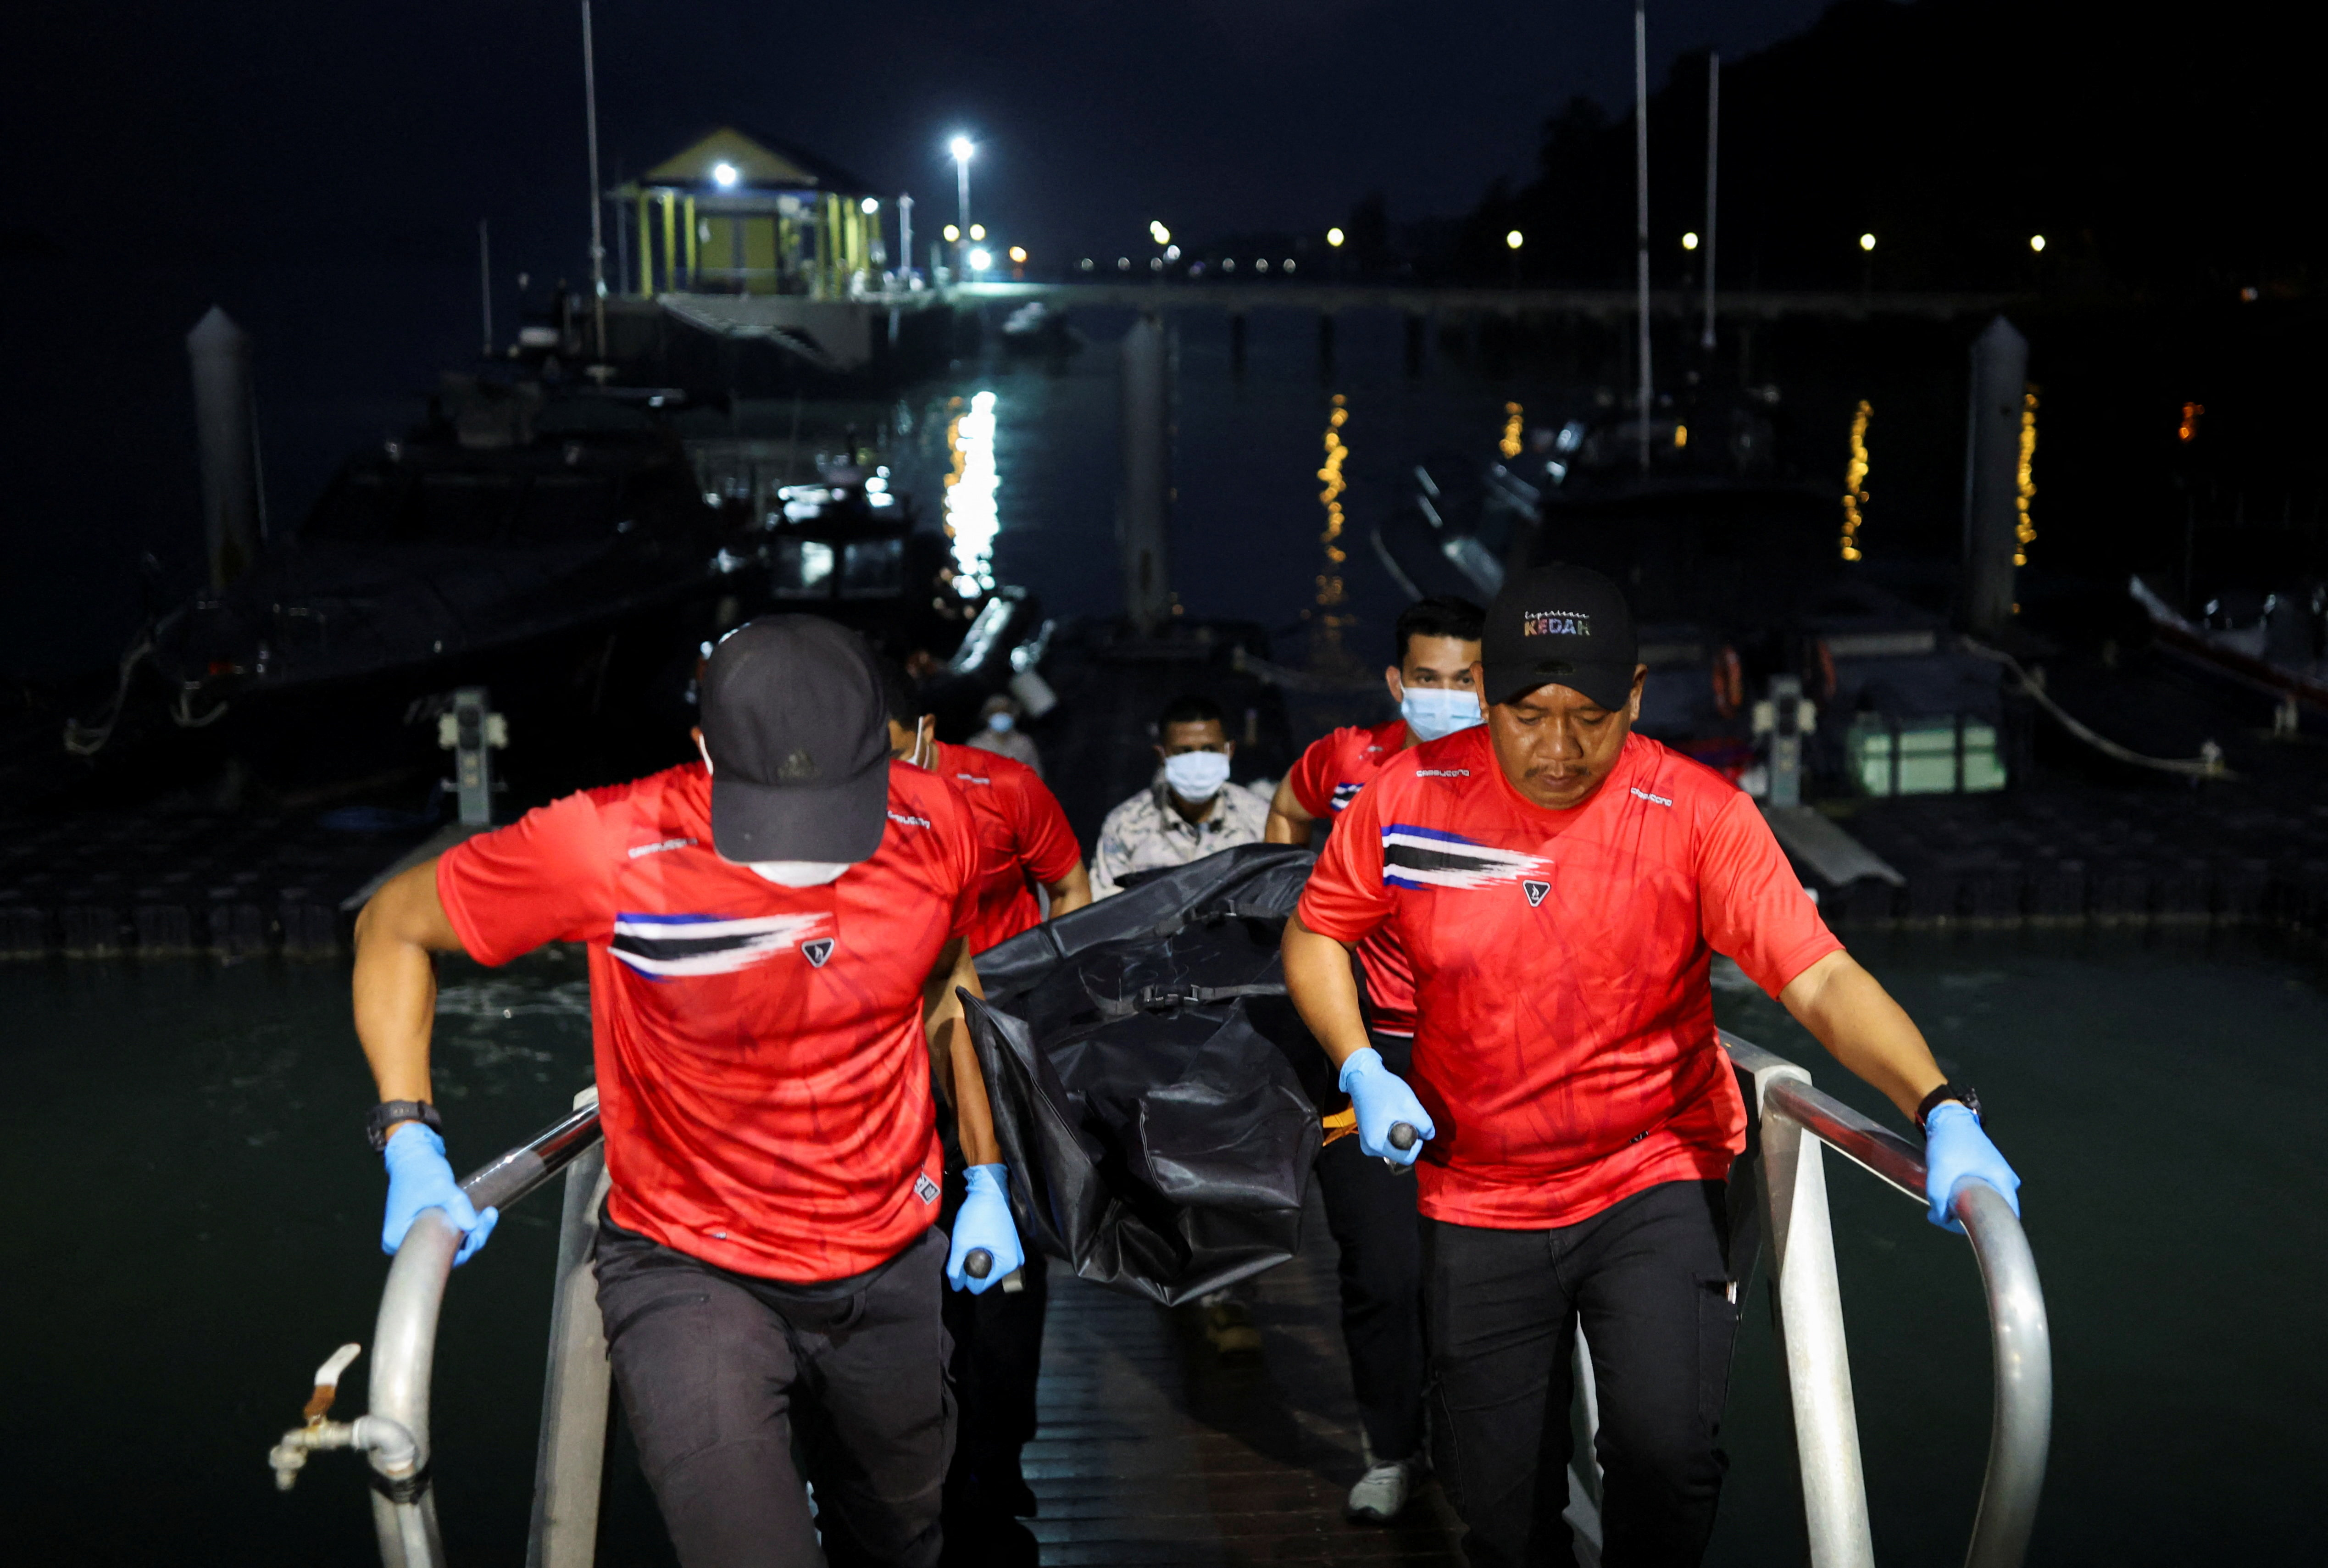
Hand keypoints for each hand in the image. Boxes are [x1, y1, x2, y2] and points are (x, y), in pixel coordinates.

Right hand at [381, 1122, 497, 1265]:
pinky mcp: (424, 1229)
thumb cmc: (421, 1170)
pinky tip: (483, 1215)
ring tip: (489, 1213)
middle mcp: (402, 1243)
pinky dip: (464, 1227)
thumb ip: (456, 1205)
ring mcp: (413, 1236)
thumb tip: (472, 1227)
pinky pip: (447, 1235)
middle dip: (470, 1240)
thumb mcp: (440, 1186)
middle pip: (442, 1254)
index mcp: (396, 1239)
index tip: (476, 1233)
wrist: (413, 1155)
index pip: (432, 1257)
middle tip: (489, 1216)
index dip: (459, 1251)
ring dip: (471, 1232)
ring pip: (448, 1245)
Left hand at [945, 1164, 1024, 1293]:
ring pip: (987, 1266)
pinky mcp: (1009, 1245)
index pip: (980, 1285)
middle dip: (971, 1266)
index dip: (966, 1274)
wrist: (989, 1190)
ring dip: (976, 1258)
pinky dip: (982, 1252)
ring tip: (971, 1241)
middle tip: (966, 1246)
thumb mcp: (962, 1242)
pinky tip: (977, 1238)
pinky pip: (992, 1257)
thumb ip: (956, 1267)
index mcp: (1008, 1264)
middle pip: (985, 1276)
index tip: (962, 1255)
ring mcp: (1014, 1253)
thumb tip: (955, 1287)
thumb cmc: (978, 1215)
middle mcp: (1015, 1262)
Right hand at [1339, 1047, 1434, 1164]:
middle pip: (1400, 1153)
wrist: (1364, 1077)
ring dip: (1401, 1135)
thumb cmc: (1386, 1090)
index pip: (1407, 1158)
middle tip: (1406, 1117)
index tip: (1415, 1125)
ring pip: (1394, 1148)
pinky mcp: (1366, 1138)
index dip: (1416, 1144)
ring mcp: (1366, 1144)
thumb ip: (1424, 1124)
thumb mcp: (1411, 1105)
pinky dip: (1393, 1133)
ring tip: (1397, 1115)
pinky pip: (1387, 1142)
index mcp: (1377, 1144)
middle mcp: (1369, 1149)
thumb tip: (1429, 1136)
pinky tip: (1391, 1117)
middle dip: (1408, 1138)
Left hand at [1922, 1102, 2020, 1232]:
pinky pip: (1980, 1193)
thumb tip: (1939, 1219)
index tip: (1968, 1230)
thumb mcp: (1940, 1173)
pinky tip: (1949, 1193)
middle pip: (1994, 1211)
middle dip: (1971, 1217)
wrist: (1948, 1119)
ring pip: (1984, 1202)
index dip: (1991, 1229)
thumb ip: (1938, 1200)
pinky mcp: (1988, 1173)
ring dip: (1966, 1206)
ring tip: (1947, 1201)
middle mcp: (2006, 1180)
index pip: (2008, 1217)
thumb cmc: (1949, 1143)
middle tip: (1949, 1214)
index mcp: (2003, 1181)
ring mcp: (1998, 1176)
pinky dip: (1965, 1197)